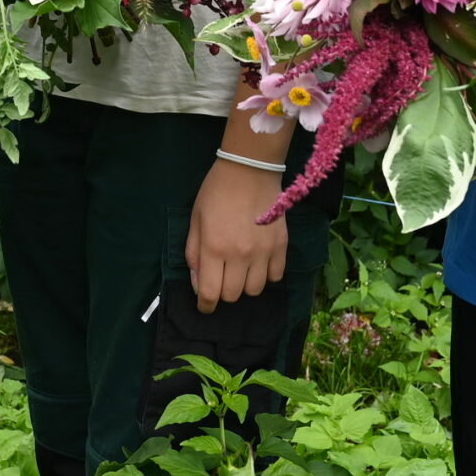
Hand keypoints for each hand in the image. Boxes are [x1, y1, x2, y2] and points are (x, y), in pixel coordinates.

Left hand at [184, 158, 289, 312]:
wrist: (249, 169)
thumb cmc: (216, 192)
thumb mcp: (196, 220)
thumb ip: (194, 253)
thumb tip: (198, 283)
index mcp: (214, 248)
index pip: (210, 293)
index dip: (205, 305)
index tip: (205, 305)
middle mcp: (239, 255)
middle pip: (232, 295)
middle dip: (223, 291)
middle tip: (222, 276)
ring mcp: (263, 252)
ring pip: (255, 290)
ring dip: (245, 284)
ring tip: (241, 268)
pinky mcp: (281, 246)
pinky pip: (275, 277)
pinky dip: (266, 275)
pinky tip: (259, 262)